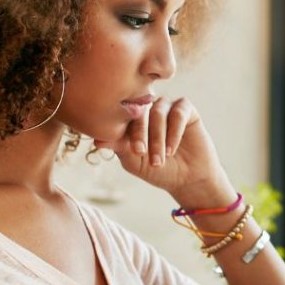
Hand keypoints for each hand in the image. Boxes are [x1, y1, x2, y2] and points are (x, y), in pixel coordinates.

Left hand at [93, 97, 233, 204]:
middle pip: (140, 111)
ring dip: (158, 137)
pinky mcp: (185, 108)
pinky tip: (171, 150)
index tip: (131, 151)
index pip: (123, 116)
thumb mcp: (134, 160)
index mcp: (132, 117)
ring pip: (158, 112)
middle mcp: (148, 107)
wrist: (187, 179)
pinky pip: (178, 113)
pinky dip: (174, 132)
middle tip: (141, 153)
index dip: (124, 131)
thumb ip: (118, 146)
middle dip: (140, 134)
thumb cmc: (157, 169)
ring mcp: (166, 105)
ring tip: (159, 159)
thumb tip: (96, 140)